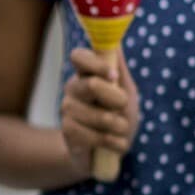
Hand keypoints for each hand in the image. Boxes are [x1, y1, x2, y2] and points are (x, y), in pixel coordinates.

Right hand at [60, 48, 139, 177]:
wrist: (107, 152)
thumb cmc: (118, 117)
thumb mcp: (126, 92)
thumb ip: (120, 69)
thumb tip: (117, 42)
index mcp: (86, 74)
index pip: (79, 56)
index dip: (96, 64)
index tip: (113, 76)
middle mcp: (72, 88)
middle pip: (90, 85)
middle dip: (116, 100)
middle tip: (123, 108)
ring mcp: (67, 110)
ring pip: (98, 116)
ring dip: (119, 126)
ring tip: (121, 131)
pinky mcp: (68, 133)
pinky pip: (94, 136)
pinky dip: (113, 142)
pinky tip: (115, 143)